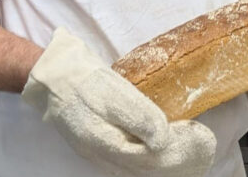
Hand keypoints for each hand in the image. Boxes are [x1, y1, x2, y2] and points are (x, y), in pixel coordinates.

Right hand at [22, 28, 215, 176]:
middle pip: (138, 167)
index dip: (169, 151)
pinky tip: (154, 155)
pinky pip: (121, 163)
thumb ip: (139, 116)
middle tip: (191, 150)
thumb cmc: (87, 83)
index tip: (190, 138)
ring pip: (130, 168)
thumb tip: (162, 139)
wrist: (56, 79)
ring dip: (155, 164)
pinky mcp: (93, 147)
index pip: (143, 157)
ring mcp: (94, 152)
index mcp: (102, 140)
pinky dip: (140, 161)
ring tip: (178, 155)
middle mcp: (98, 153)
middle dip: (165, 161)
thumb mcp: (115, 94)